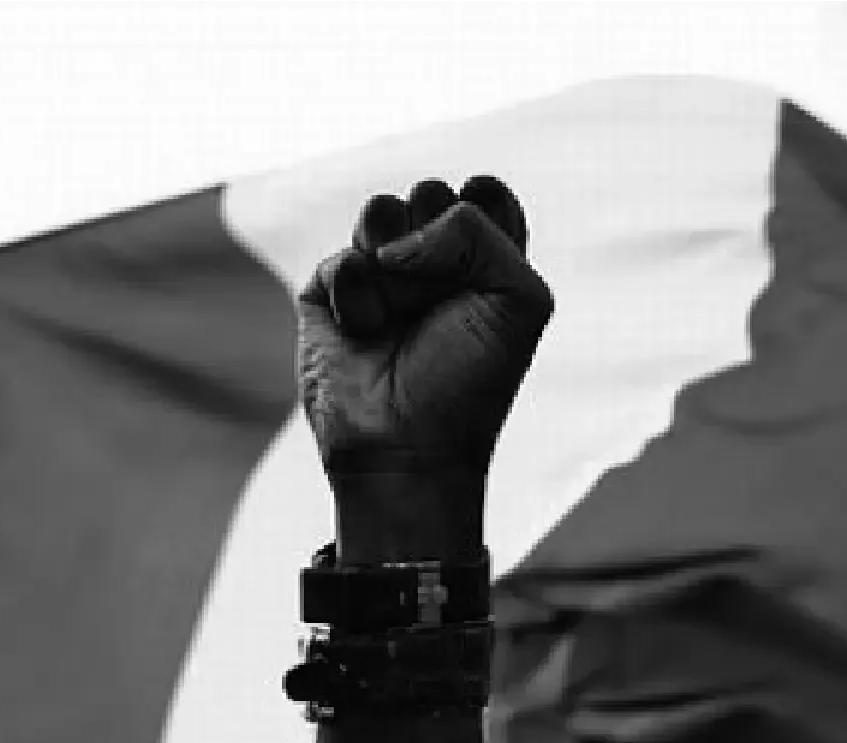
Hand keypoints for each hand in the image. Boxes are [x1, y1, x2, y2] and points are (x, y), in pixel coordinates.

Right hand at [296, 176, 553, 562]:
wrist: (406, 447)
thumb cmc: (470, 383)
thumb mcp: (518, 298)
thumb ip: (478, 231)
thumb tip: (393, 238)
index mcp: (484, 261)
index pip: (485, 192)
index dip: (484, 213)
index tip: (487, 269)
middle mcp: (431, 262)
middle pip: (430, 191)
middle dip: (437, 237)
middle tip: (441, 298)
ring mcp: (378, 275)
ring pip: (380, 210)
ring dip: (396, 261)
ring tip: (401, 314)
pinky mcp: (328, 294)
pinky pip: (343, 260)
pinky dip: (360, 297)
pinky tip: (366, 333)